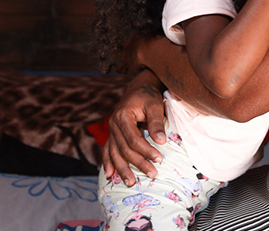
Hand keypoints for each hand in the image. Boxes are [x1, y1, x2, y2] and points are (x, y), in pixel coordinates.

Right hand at [102, 70, 167, 185]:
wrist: (138, 87)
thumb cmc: (148, 95)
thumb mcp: (155, 105)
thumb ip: (156, 122)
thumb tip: (161, 141)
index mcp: (123, 116)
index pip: (133, 139)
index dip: (146, 150)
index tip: (159, 159)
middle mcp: (113, 124)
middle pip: (124, 149)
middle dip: (137, 163)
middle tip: (152, 174)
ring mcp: (111, 130)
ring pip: (115, 152)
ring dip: (122, 169)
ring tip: (130, 182)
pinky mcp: (113, 134)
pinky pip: (108, 150)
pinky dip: (108, 162)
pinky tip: (109, 175)